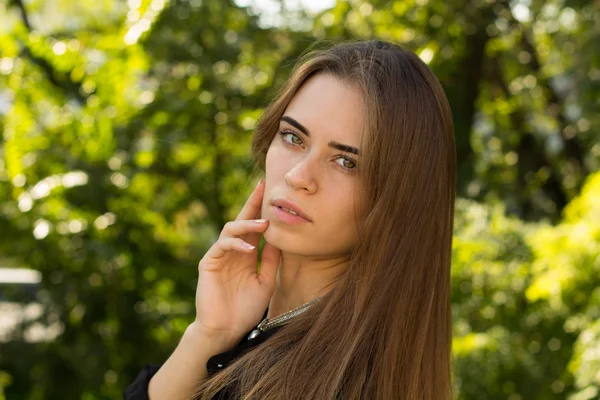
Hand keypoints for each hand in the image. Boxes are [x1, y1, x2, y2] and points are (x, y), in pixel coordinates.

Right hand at [194, 180, 279, 343]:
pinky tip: (249, 248)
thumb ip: (271, 259)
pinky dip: (236, 244)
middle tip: (263, 186)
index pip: (254, 227)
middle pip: (241, 220)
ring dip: (247, 224)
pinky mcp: (209, 263)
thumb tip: (282, 237)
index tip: (273, 192)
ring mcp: (220, 255)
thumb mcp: (266, 280)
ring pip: (231, 229)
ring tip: (264, 224)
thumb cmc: (246, 308)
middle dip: (252, 203)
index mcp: (246, 254)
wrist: (226, 330)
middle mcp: (233, 251)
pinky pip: (222, 245)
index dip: (262, 210)